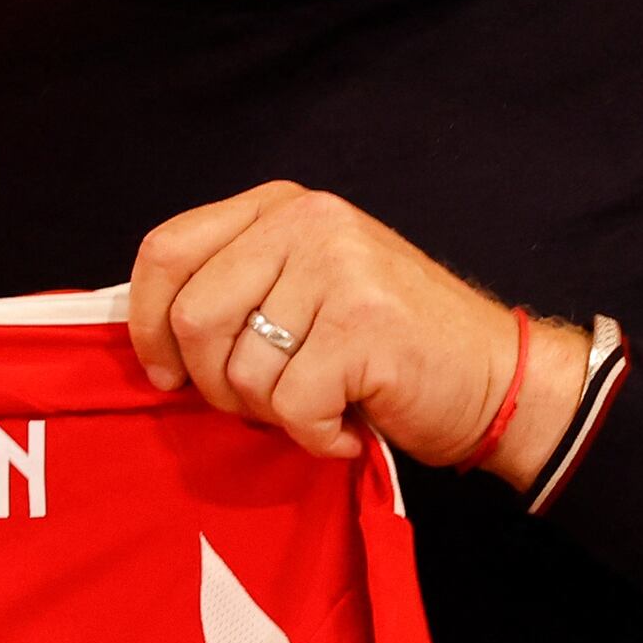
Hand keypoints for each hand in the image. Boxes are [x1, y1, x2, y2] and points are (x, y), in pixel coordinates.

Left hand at [125, 184, 567, 476]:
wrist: (495, 378)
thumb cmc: (385, 348)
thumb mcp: (300, 290)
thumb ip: (232, 290)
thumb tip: (146, 337)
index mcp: (279, 206)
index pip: (166, 251)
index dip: (146, 323)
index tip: (164, 371)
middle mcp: (307, 221)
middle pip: (193, 316)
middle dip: (213, 384)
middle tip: (264, 402)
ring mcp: (340, 268)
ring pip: (241, 370)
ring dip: (274, 414)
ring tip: (323, 401)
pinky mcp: (366, 325)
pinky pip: (291, 406)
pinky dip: (315, 436)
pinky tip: (348, 423)